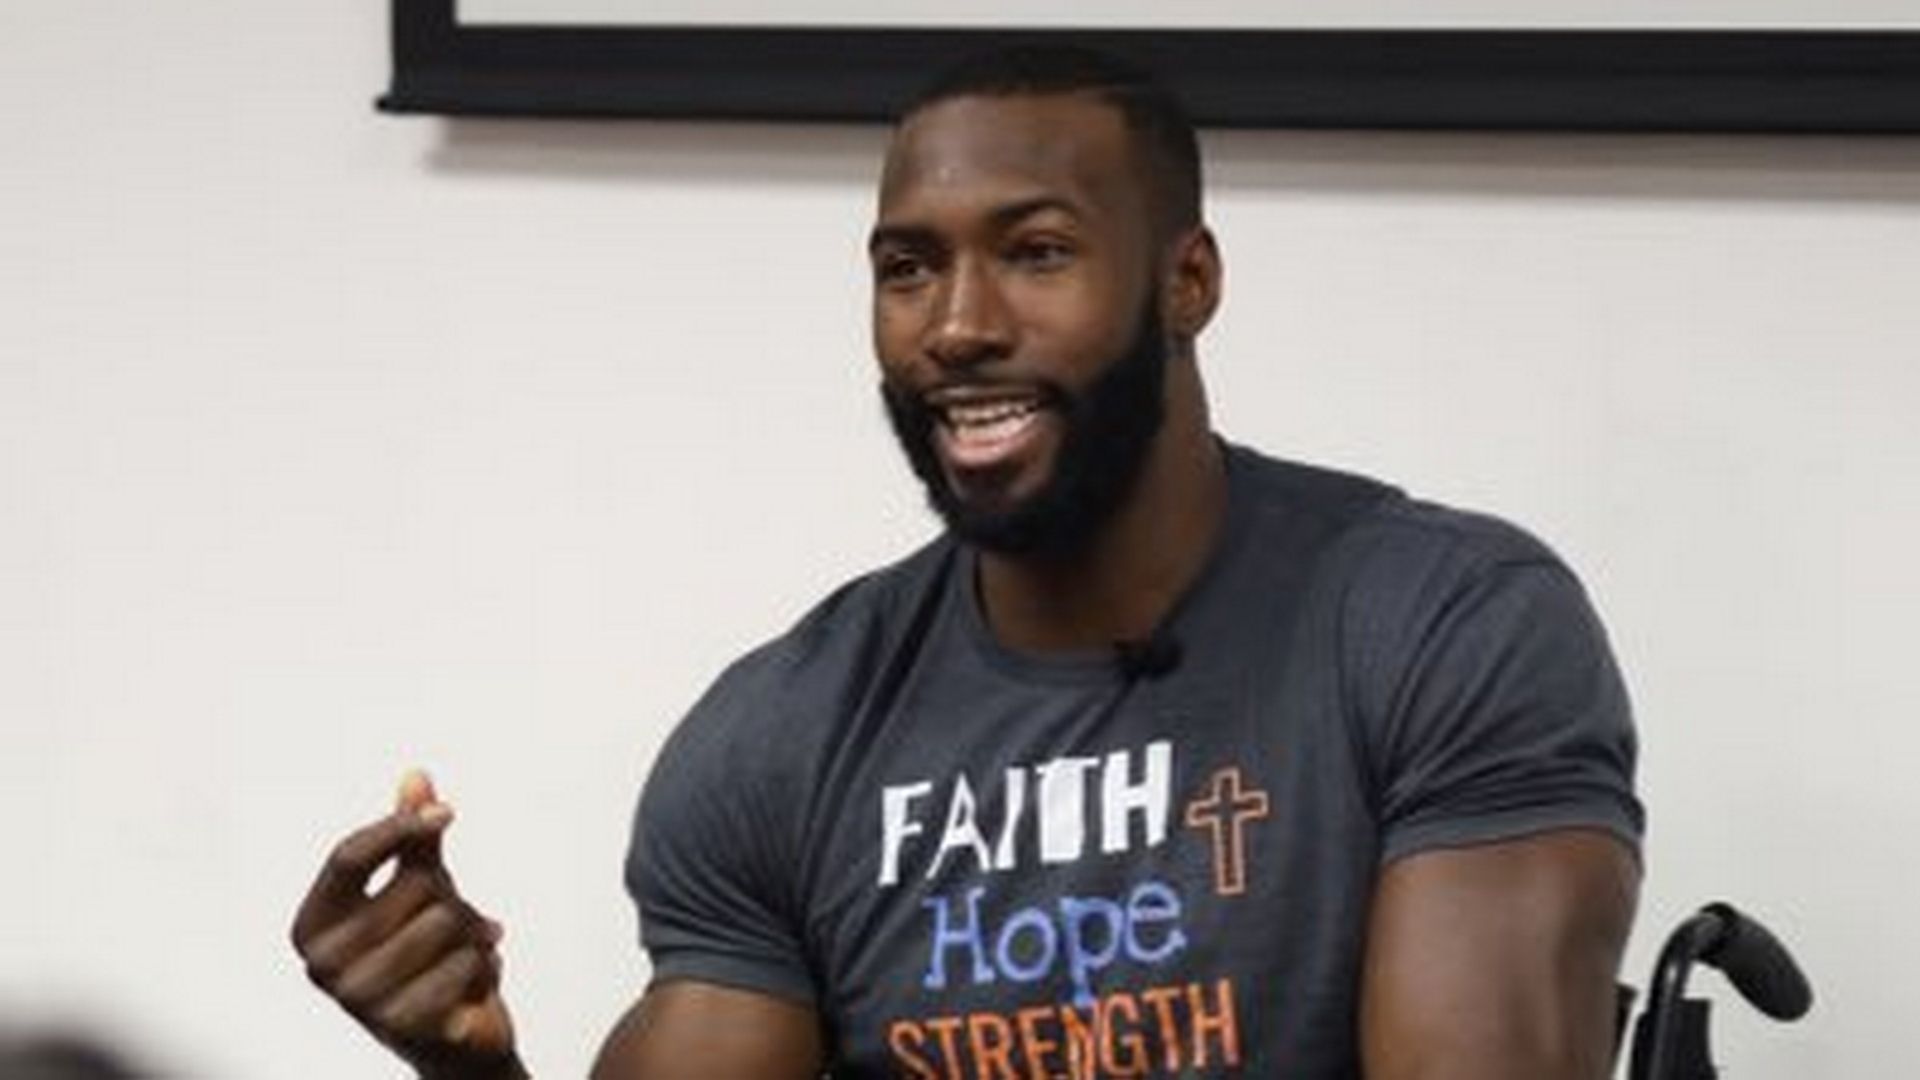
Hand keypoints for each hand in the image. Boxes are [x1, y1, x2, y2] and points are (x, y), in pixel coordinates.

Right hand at [292, 771, 524, 1079]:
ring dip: (473, 933)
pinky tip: (472, 985)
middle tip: (455, 925)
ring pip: (446, 920)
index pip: (350, 855)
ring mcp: (359, 1000)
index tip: (447, 812)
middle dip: (451, 896)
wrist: (453, 1038)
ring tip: (463, 954)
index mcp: (312, 925)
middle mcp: (323, 965)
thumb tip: (415, 775)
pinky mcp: (402, 1026)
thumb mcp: (417, 888)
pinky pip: (465, 962)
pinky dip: (483, 965)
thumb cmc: (425, 953)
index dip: (400, 825)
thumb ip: (413, 837)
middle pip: (412, 885)